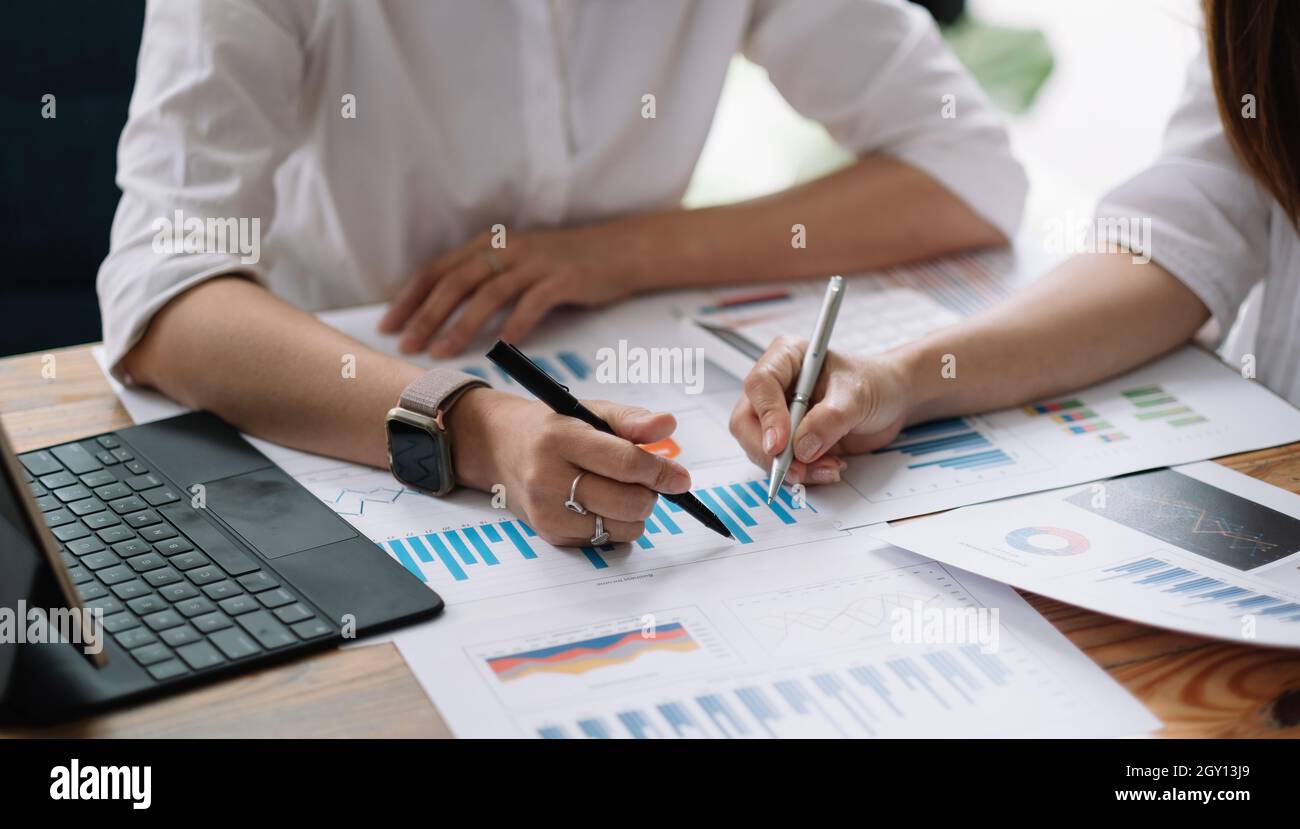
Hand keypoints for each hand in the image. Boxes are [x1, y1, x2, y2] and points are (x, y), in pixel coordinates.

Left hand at [380, 224, 646, 356]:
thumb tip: (442, 313)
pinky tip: (503, 346)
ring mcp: (535, 263)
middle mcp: (507, 249)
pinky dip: (515, 324)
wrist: (619, 250)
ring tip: (442, 352)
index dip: (410, 297)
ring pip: (488, 293)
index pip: (438, 269)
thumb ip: (484, 280)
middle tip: (406, 345)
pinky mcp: (564, 278)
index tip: (388, 326)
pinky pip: (533, 302)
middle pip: (456, 282)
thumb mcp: (518, 263)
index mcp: (489, 244)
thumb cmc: (564, 264)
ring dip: (461, 325)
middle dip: (427, 315)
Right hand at [446, 389, 690, 545]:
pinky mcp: (550, 535)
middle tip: (648, 482)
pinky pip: (605, 541)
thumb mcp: (588, 411)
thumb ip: (631, 419)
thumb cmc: (552, 428)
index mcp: (560, 438)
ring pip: (621, 528)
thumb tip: (667, 425)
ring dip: (635, 513)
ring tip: (621, 490)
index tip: (681, 477)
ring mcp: (546, 511)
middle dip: (650, 494)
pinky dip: (615, 525)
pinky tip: (599, 504)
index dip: (660, 471)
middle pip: (626, 502)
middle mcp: (548, 478)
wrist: (500, 449)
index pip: (624, 463)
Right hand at [728, 336, 911, 484]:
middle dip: (771, 453)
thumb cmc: (875, 384)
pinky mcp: (787, 441)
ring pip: (760, 448)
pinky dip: (802, 473)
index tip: (780, 445)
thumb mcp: (857, 396)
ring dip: (791, 467)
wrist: (890, 401)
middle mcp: (775, 386)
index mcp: (786, 358)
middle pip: (746, 422)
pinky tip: (827, 468)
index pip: (760, 385)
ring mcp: (778, 415)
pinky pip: (779, 464)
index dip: (767, 416)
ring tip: (829, 467)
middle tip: (797, 470)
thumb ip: (829, 419)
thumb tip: (802, 447)